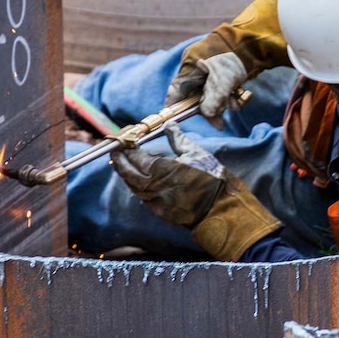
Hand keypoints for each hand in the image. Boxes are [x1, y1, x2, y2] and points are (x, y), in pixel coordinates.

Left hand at [112, 123, 282, 260]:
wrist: (223, 210)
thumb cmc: (213, 179)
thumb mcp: (197, 154)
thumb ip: (178, 139)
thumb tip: (169, 124)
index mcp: (163, 170)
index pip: (137, 157)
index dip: (128, 149)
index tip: (125, 142)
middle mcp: (155, 188)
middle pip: (129, 174)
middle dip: (121, 163)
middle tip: (116, 153)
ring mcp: (157, 202)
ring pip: (135, 187)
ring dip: (128, 175)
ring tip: (124, 165)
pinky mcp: (161, 213)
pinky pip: (144, 198)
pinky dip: (139, 187)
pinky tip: (140, 181)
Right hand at [164, 0, 289, 128]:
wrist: (254, 43)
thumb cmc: (234, 58)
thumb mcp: (222, 82)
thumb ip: (213, 101)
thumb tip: (207, 114)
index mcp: (189, 66)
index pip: (175, 91)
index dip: (176, 107)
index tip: (180, 120)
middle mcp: (196, 69)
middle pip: (194, 97)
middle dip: (209, 109)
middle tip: (219, 122)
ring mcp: (208, 71)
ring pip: (209, 96)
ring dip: (221, 104)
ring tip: (233, 103)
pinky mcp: (221, 74)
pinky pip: (220, 91)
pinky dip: (228, 97)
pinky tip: (238, 96)